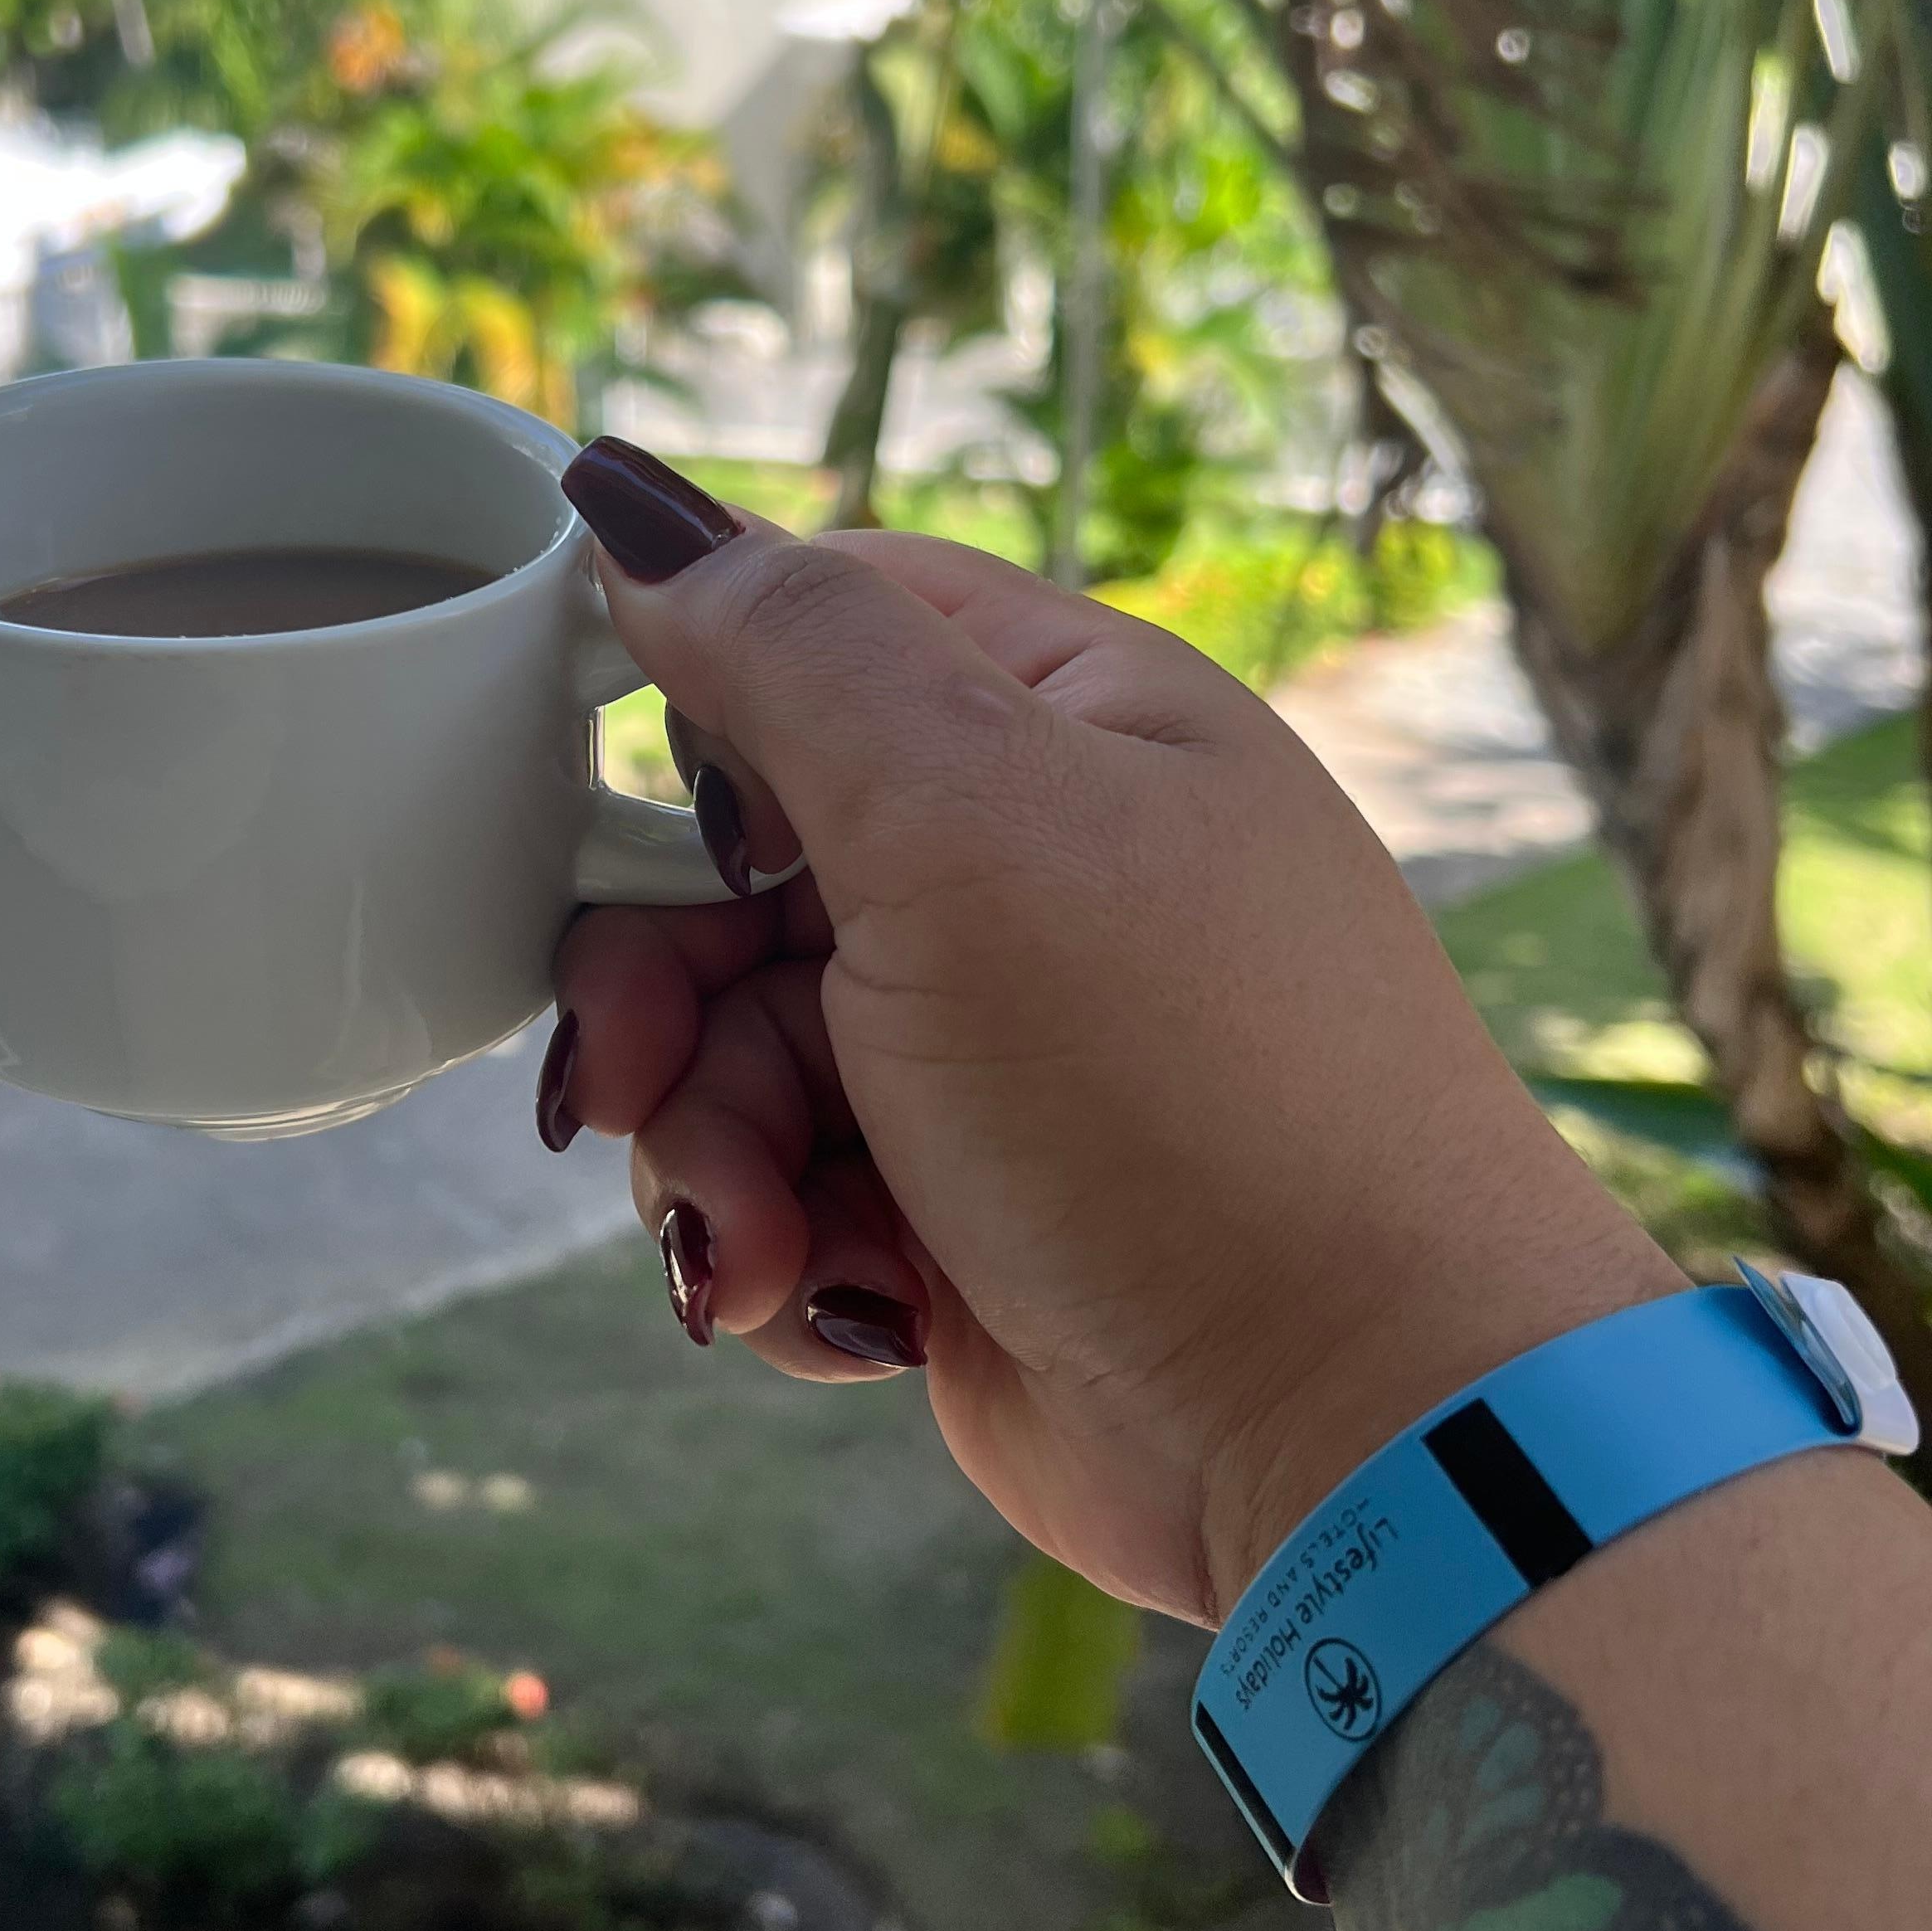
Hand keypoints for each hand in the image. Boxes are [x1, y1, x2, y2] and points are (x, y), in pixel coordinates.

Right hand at [540, 441, 1677, 1623]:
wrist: (1351, 1427)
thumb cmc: (1185, 1093)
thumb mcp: (974, 817)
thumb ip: (795, 649)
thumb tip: (636, 503)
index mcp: (1068, 723)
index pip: (819, 629)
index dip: (683, 699)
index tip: (580, 785)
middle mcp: (1033, 874)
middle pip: (734, 866)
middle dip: (657, 983)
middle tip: (620, 1076)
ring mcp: (994, 1054)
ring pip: (732, 1049)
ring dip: (709, 1149)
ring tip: (765, 1236)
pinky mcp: (958, 1216)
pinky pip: (782, 1193)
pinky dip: (778, 1251)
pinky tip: (842, 1305)